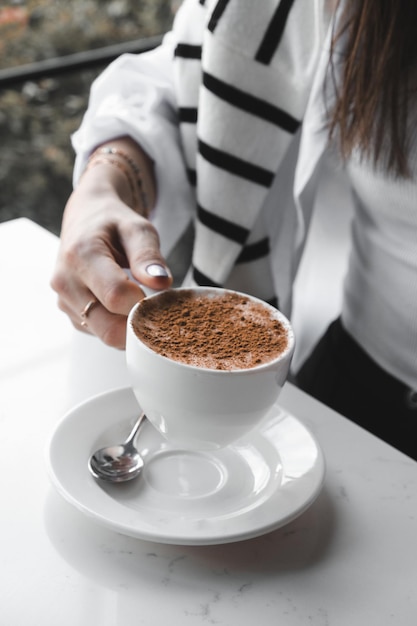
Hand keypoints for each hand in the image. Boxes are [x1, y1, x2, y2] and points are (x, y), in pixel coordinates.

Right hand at [51, 161, 171, 348]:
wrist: (85, 219)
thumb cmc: (114, 223)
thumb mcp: (137, 228)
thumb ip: (148, 255)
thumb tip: (161, 283)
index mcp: (81, 255)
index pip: (116, 296)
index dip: (145, 303)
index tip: (163, 296)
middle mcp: (66, 282)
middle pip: (109, 328)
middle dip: (140, 325)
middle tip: (159, 310)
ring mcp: (64, 301)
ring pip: (106, 335)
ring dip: (130, 328)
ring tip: (142, 303)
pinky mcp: (70, 314)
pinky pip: (100, 333)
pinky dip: (119, 327)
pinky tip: (126, 306)